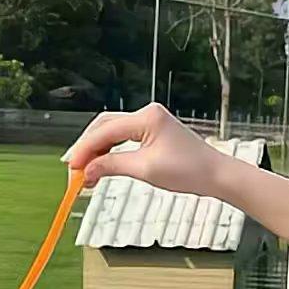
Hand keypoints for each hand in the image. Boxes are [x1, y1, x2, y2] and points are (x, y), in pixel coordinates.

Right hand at [64, 103, 225, 196]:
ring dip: (97, 150)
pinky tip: (101, 165)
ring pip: (112, 131)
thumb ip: (113, 166)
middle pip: (105, 126)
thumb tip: (87, 171)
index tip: (72, 167)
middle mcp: (147, 113)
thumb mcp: (146, 170)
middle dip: (87, 148)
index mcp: (147, 117)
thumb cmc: (189, 171)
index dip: (85, 149)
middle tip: (73, 169)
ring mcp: (150, 121)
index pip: (106, 131)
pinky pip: (124, 138)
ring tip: (85, 172)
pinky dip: (111, 151)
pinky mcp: (153, 131)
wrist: (216, 175)